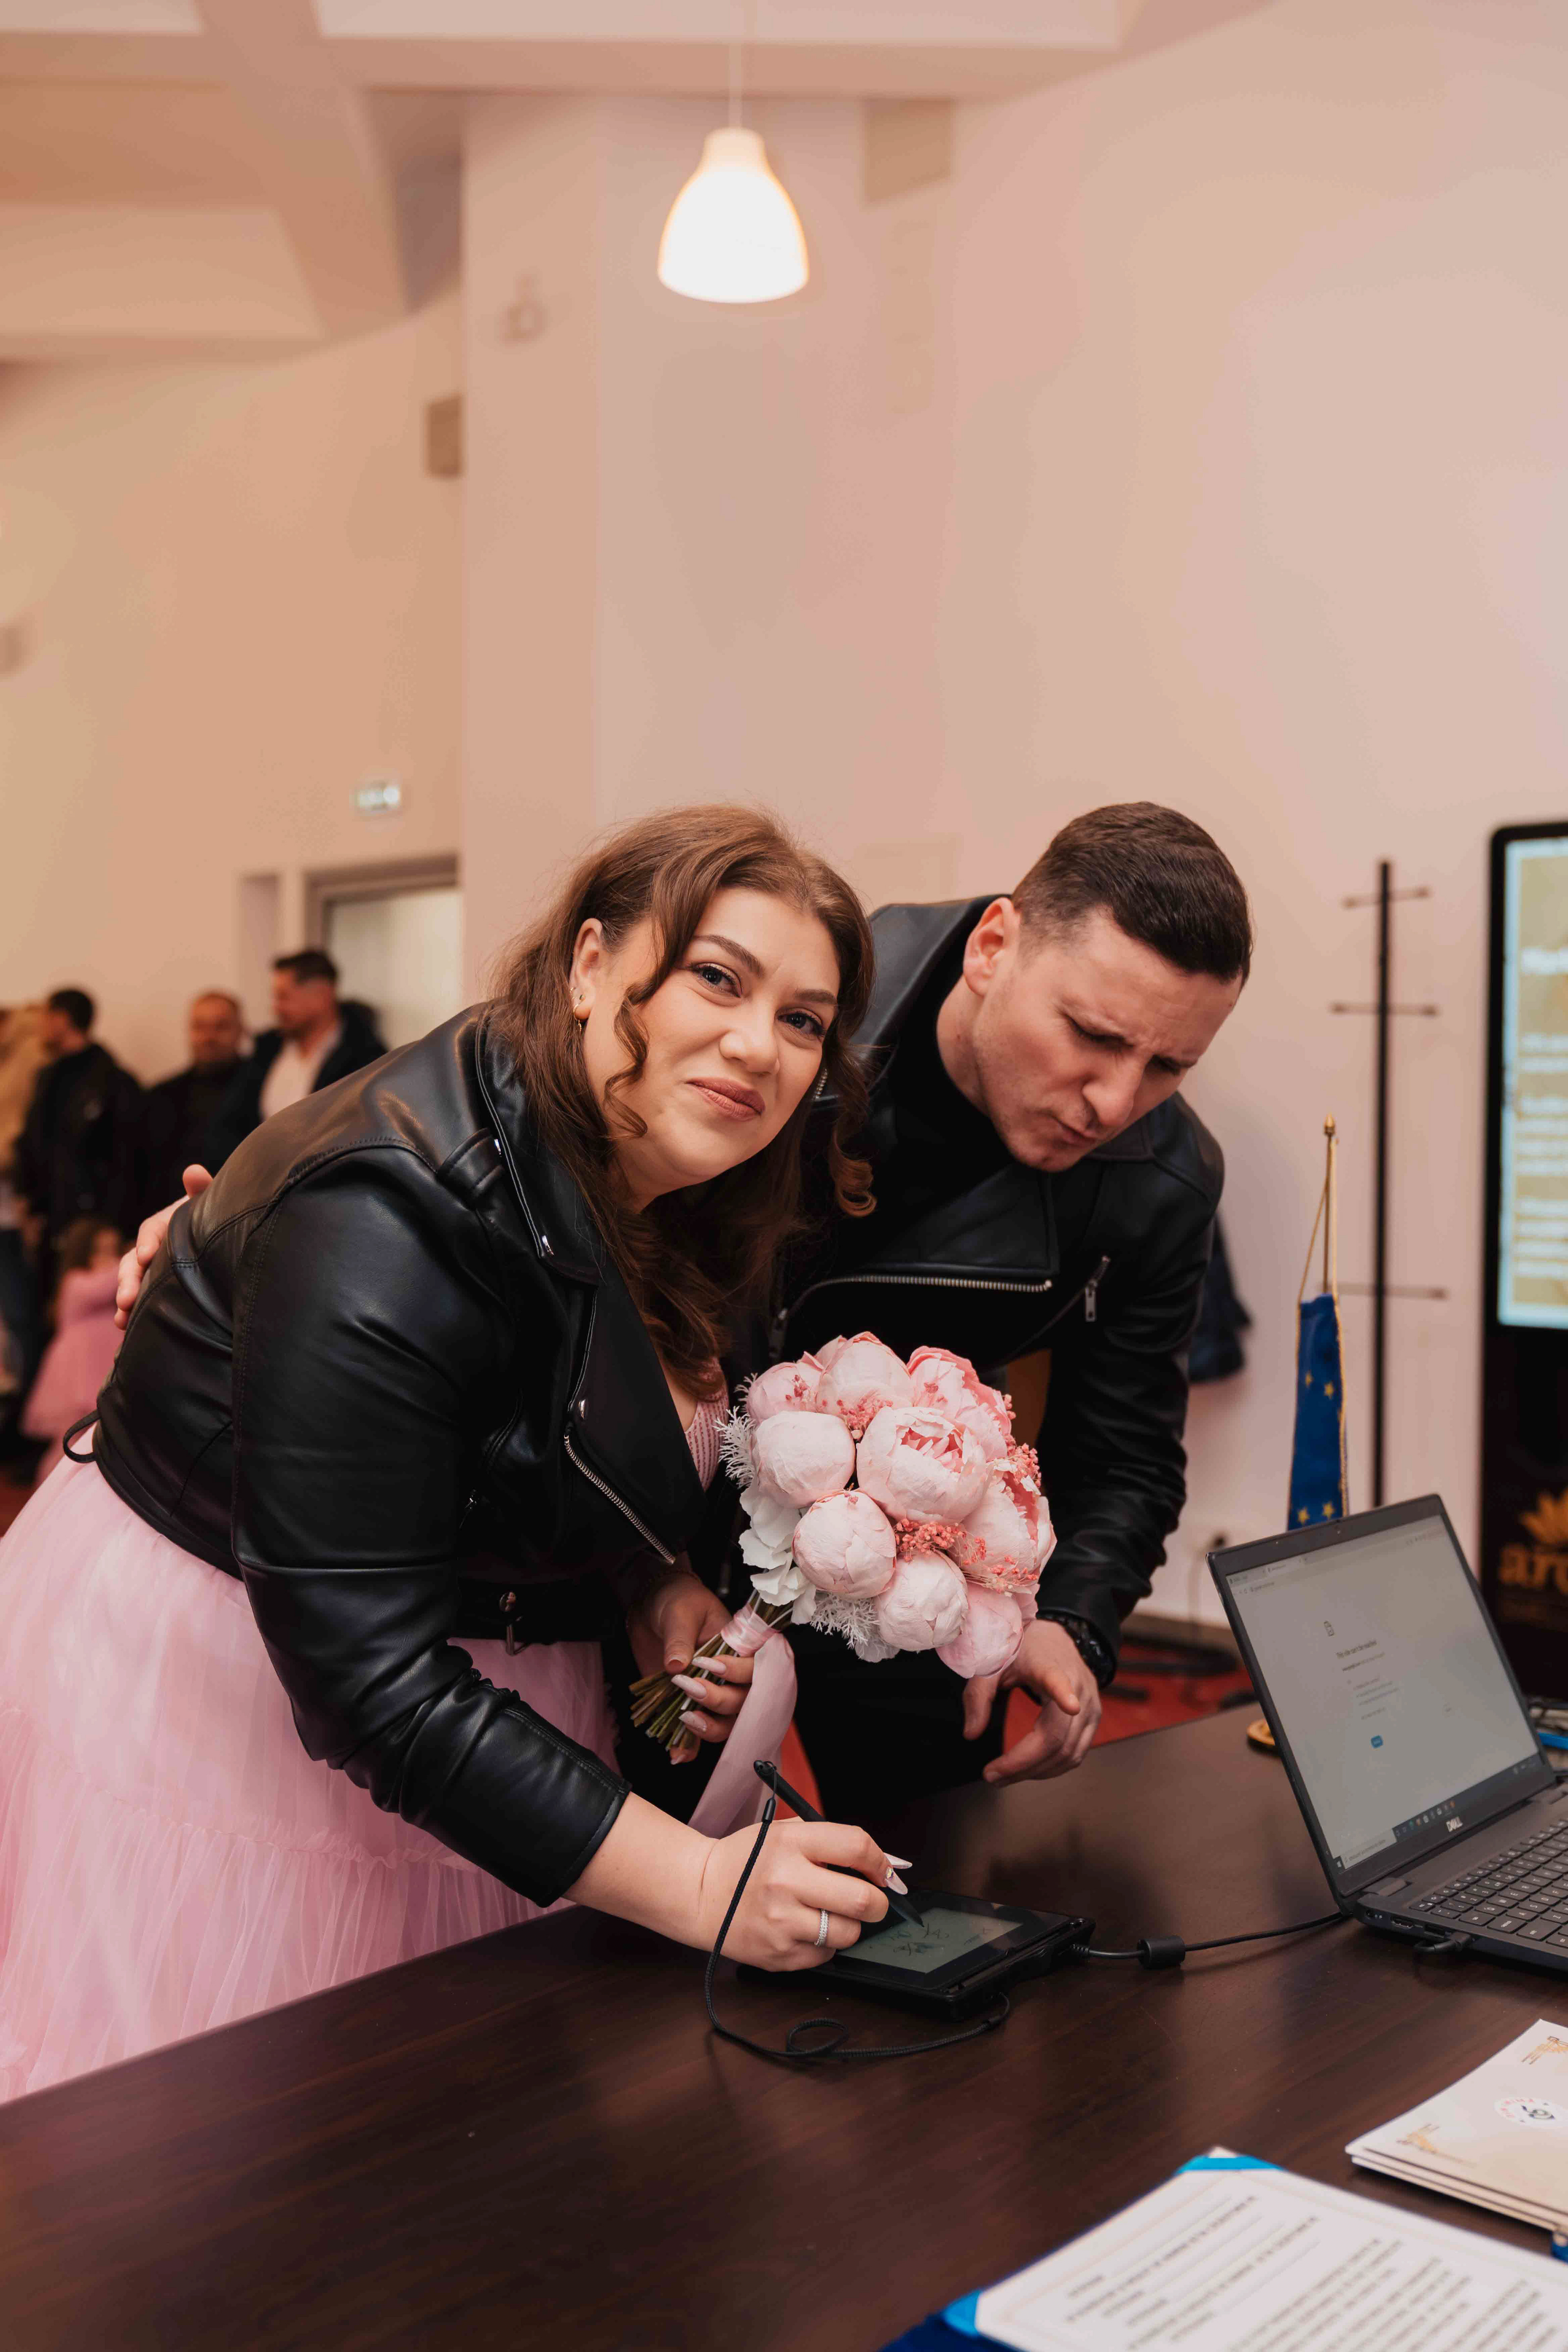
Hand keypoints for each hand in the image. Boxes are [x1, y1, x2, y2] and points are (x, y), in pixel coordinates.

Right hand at [115, 1164, 210, 1328]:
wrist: (222, 1235)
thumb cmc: (213, 1216)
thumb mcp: (208, 1203)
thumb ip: (202, 1190)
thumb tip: (194, 1172)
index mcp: (164, 1225)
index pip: (150, 1230)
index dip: (147, 1242)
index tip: (147, 1255)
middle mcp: (152, 1248)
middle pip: (133, 1262)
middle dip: (129, 1281)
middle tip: (126, 1300)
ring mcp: (151, 1270)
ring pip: (133, 1284)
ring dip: (126, 1301)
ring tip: (123, 1320)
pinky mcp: (156, 1289)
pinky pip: (142, 1301)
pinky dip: (134, 1315)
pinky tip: (128, 1332)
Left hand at [626, 1567, 754, 1759]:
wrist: (651, 1607)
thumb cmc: (676, 1600)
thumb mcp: (680, 1610)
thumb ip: (680, 1638)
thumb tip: (677, 1666)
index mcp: (740, 1648)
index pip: (756, 1668)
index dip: (738, 1673)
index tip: (709, 1665)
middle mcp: (732, 1676)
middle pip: (744, 1702)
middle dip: (720, 1700)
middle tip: (689, 1687)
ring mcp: (713, 1693)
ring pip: (728, 1725)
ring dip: (711, 1728)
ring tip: (686, 1718)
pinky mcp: (691, 1706)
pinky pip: (698, 1735)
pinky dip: (689, 1748)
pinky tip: (676, 1753)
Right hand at [695, 1814, 890, 1969]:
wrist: (700, 1893)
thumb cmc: (745, 1861)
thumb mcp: (782, 1833)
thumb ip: (827, 1841)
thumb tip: (881, 1863)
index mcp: (790, 1843)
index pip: (856, 1847)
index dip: (880, 1862)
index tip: (883, 1872)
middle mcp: (786, 1882)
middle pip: (861, 1900)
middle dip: (877, 1902)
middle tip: (871, 1901)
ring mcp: (781, 1923)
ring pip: (847, 1933)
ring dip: (848, 1925)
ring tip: (827, 1913)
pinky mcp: (778, 1955)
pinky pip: (825, 1956)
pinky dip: (824, 1945)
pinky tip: (804, 1930)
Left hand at [962, 1618, 1102, 1785]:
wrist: (1054, 1639)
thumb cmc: (1022, 1652)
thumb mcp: (993, 1664)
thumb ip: (978, 1696)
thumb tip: (971, 1734)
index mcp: (1050, 1666)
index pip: (1058, 1680)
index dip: (1064, 1693)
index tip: (1070, 1705)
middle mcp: (1078, 1688)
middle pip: (1056, 1738)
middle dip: (1023, 1764)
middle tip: (992, 1776)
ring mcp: (1091, 1705)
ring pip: (1068, 1753)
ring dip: (1036, 1772)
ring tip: (1005, 1777)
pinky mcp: (1094, 1718)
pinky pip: (1076, 1753)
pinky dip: (1052, 1767)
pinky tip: (1029, 1769)